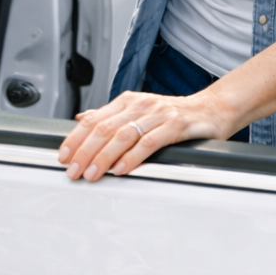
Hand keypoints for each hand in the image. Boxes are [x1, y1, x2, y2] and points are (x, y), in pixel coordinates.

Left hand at [56, 89, 230, 181]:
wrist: (212, 109)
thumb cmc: (175, 115)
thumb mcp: (140, 112)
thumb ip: (111, 116)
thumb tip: (82, 119)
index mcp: (127, 101)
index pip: (93, 119)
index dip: (75, 138)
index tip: (63, 156)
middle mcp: (140, 104)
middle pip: (104, 128)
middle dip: (84, 151)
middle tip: (73, 171)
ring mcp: (157, 113)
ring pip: (123, 135)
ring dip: (103, 157)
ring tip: (92, 173)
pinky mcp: (175, 124)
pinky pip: (149, 142)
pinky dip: (132, 157)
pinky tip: (121, 169)